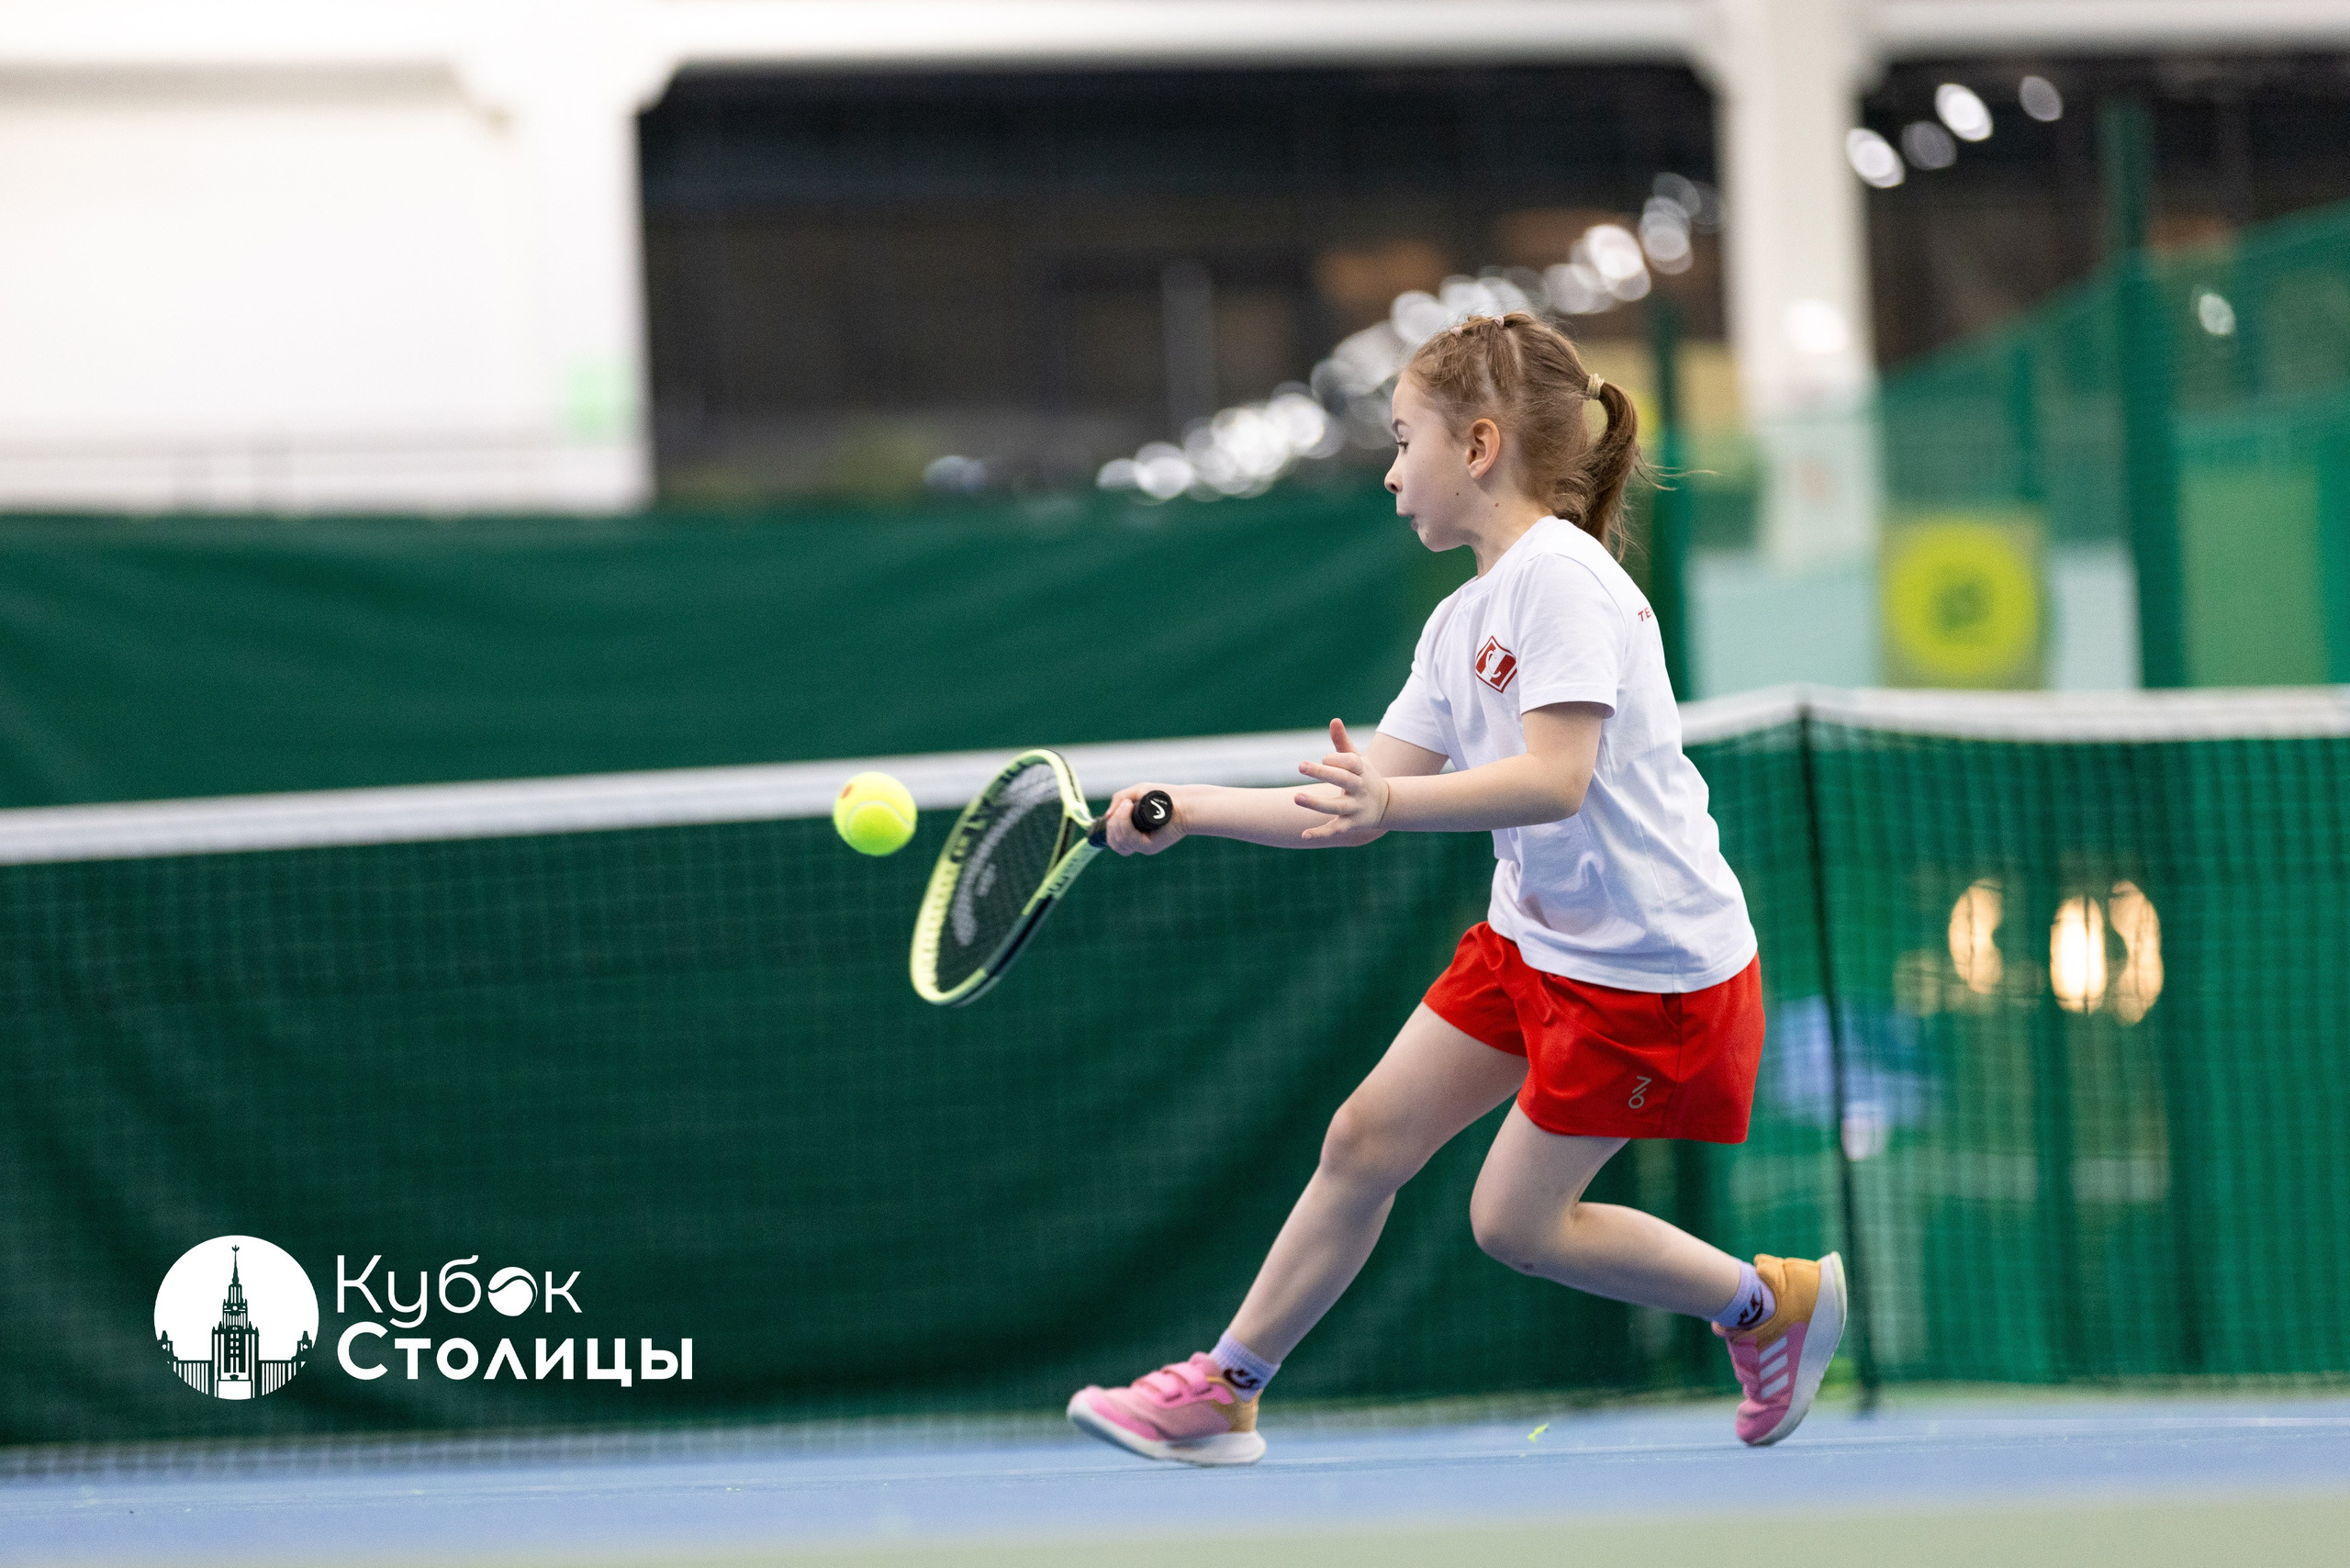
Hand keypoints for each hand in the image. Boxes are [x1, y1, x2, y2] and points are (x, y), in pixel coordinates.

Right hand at [1104, 783, 1185, 856]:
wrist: (1185, 802)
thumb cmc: (1164, 796)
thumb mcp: (1137, 792)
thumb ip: (1119, 800)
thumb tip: (1107, 817)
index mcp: (1134, 832)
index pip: (1113, 839)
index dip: (1111, 825)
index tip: (1120, 807)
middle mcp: (1137, 842)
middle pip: (1113, 841)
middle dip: (1114, 822)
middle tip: (1125, 804)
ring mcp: (1143, 846)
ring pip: (1119, 841)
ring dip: (1118, 821)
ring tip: (1127, 805)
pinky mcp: (1149, 847)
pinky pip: (1129, 839)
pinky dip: (1125, 823)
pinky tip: (1129, 809)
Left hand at [1295, 719, 1389, 840]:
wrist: (1386, 806)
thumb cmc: (1364, 777)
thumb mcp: (1357, 759)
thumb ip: (1343, 742)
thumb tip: (1334, 720)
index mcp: (1362, 771)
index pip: (1351, 763)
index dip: (1338, 759)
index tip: (1324, 758)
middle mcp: (1360, 789)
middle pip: (1343, 780)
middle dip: (1323, 774)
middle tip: (1300, 765)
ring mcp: (1356, 808)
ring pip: (1336, 806)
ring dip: (1316, 803)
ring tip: (1296, 797)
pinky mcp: (1350, 824)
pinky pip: (1335, 830)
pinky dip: (1320, 833)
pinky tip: (1304, 834)